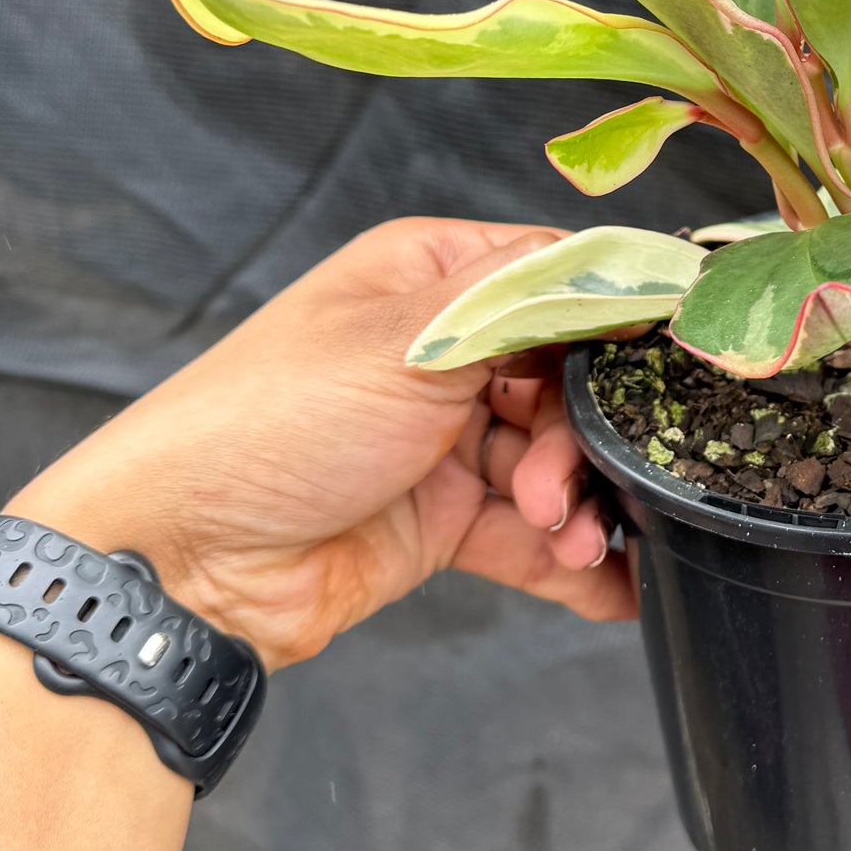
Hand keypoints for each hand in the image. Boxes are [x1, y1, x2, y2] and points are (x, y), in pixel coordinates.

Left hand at [8, 217, 634, 669]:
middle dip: (588, 438)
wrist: (184, 564)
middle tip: (565, 487)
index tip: (666, 368)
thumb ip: (538, 302)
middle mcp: (448, 351)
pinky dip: (574, 563)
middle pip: (573, 380)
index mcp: (434, 277)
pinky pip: (534, 535)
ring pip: (562, 463)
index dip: (619, 322)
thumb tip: (652, 264)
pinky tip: (611, 587)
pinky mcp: (446, 520)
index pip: (563, 279)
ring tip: (568, 542)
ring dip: (582, 505)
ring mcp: (448, 440)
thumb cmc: (271, 422)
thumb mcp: (411, 340)